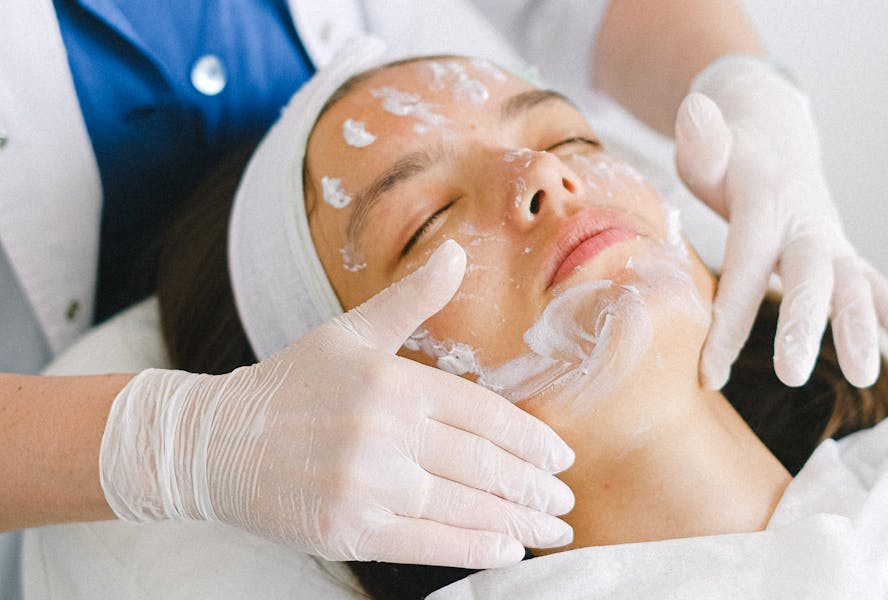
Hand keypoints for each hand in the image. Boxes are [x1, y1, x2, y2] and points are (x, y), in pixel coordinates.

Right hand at [100, 240, 574, 567]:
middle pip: (481, 464)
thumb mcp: (349, 332)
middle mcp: (384, 435)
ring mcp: (365, 486)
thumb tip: (457, 251)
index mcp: (393, 384)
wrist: (214, 443)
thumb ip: (410, 299)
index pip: (483, 415)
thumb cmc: (290, 385)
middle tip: (566, 501)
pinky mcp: (347, 529)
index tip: (562, 457)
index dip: (530, 439)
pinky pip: (426, 543)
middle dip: (533, 486)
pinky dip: (472, 546)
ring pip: (461, 506)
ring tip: (552, 529)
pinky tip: (507, 547)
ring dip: (517, 520)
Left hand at [674, 56, 887, 388]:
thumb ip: (702, 139)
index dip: (726, 322)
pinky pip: (876, 287)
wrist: (773, 137)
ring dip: (861, 329)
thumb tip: (694, 110)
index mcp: (764, 204)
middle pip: (808, 276)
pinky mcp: (843, 254)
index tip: (709, 373)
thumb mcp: (706, 145)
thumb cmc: (727, 156)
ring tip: (864, 377)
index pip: (743, 268)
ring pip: (853, 285)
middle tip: (791, 374)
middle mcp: (805, 224)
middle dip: (803, 324)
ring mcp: (830, 240)